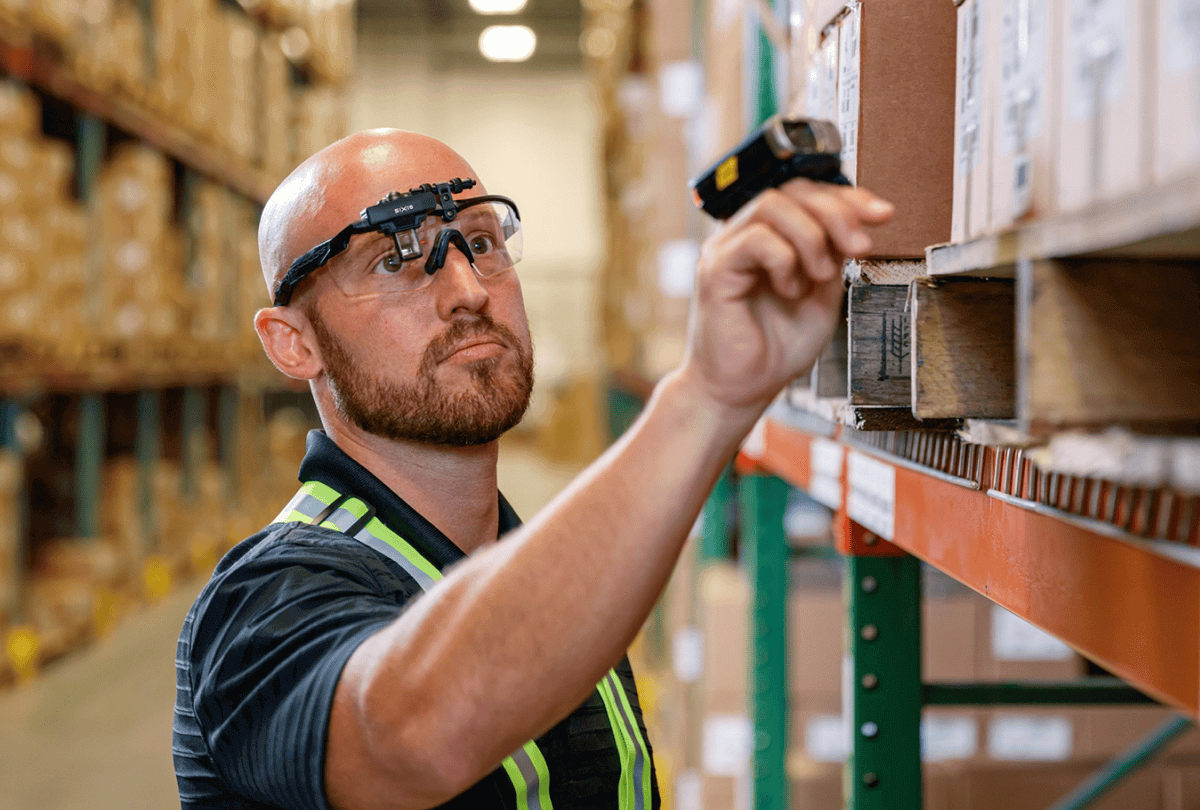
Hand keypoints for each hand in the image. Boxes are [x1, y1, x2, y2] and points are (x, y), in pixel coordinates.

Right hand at [681, 177, 893, 412]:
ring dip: (811, 237)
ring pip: (772, 205)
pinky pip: (755, 240)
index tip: (883, 214)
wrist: (745, 388)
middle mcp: (744, 235)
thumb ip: (834, 255)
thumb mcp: (823, 293)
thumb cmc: (776, 347)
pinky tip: (790, 289)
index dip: (847, 197)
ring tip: (822, 275)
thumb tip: (859, 221)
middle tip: (861, 247)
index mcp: (771, 237)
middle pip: (792, 191)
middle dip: (837, 213)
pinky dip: (785, 261)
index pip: (807, 194)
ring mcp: (727, 249)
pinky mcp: (715, 270)